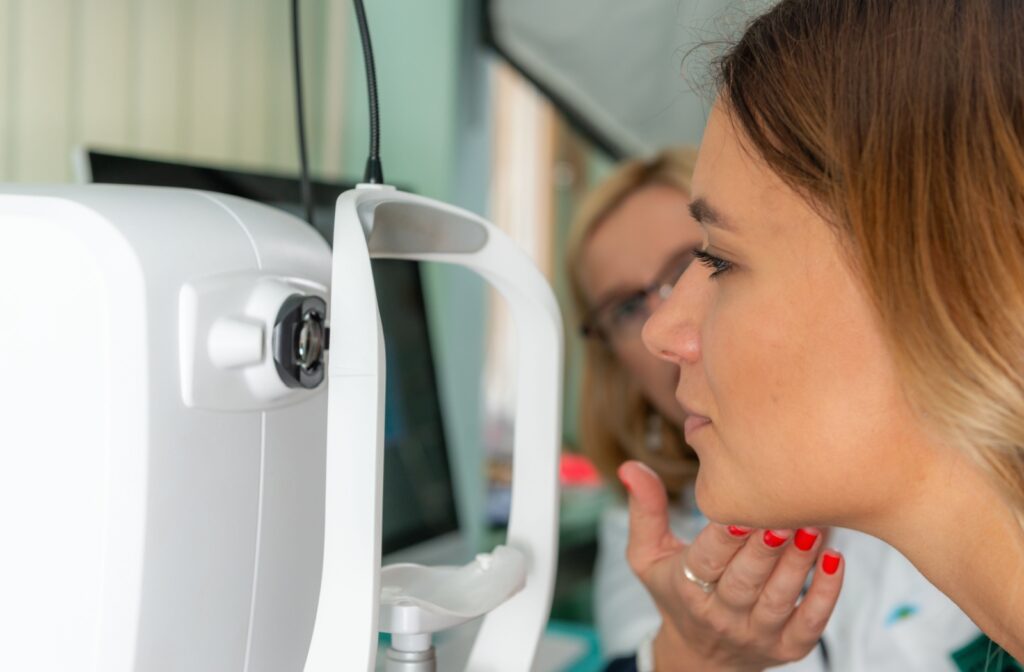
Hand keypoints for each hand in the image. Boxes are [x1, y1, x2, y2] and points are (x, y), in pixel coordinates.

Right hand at [618, 461, 843, 671]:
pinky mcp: (789, 647)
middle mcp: (720, 615)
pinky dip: (825, 594)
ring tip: (816, 526)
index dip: (723, 538)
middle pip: (745, 581)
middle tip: (787, 512)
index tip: (740, 509)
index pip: (705, 561)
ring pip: (779, 598)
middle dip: (766, 547)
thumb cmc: (675, 591)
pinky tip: (835, 560)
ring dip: (800, 563)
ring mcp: (756, 634)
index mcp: (686, 589)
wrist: (701, 656)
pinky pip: (810, 622)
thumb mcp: (648, 555)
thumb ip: (644, 510)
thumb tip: (630, 467)